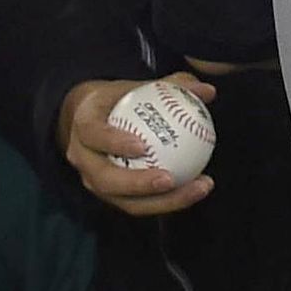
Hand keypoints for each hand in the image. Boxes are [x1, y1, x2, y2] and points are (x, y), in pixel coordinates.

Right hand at [57, 75, 216, 215]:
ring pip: (121, 199)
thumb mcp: (138, 86)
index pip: (93, 134)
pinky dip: (165, 202)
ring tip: (195, 189)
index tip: (143, 146)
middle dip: (137, 184)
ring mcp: (92, 180)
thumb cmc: (119, 100)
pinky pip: (136, 204)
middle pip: (104, 178)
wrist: (92, 118)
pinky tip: (194, 191)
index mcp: (84, 124)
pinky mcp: (108, 195)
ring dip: (160, 201)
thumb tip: (208, 91)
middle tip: (171, 179)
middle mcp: (82, 157)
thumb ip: (174, 85)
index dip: (114, 142)